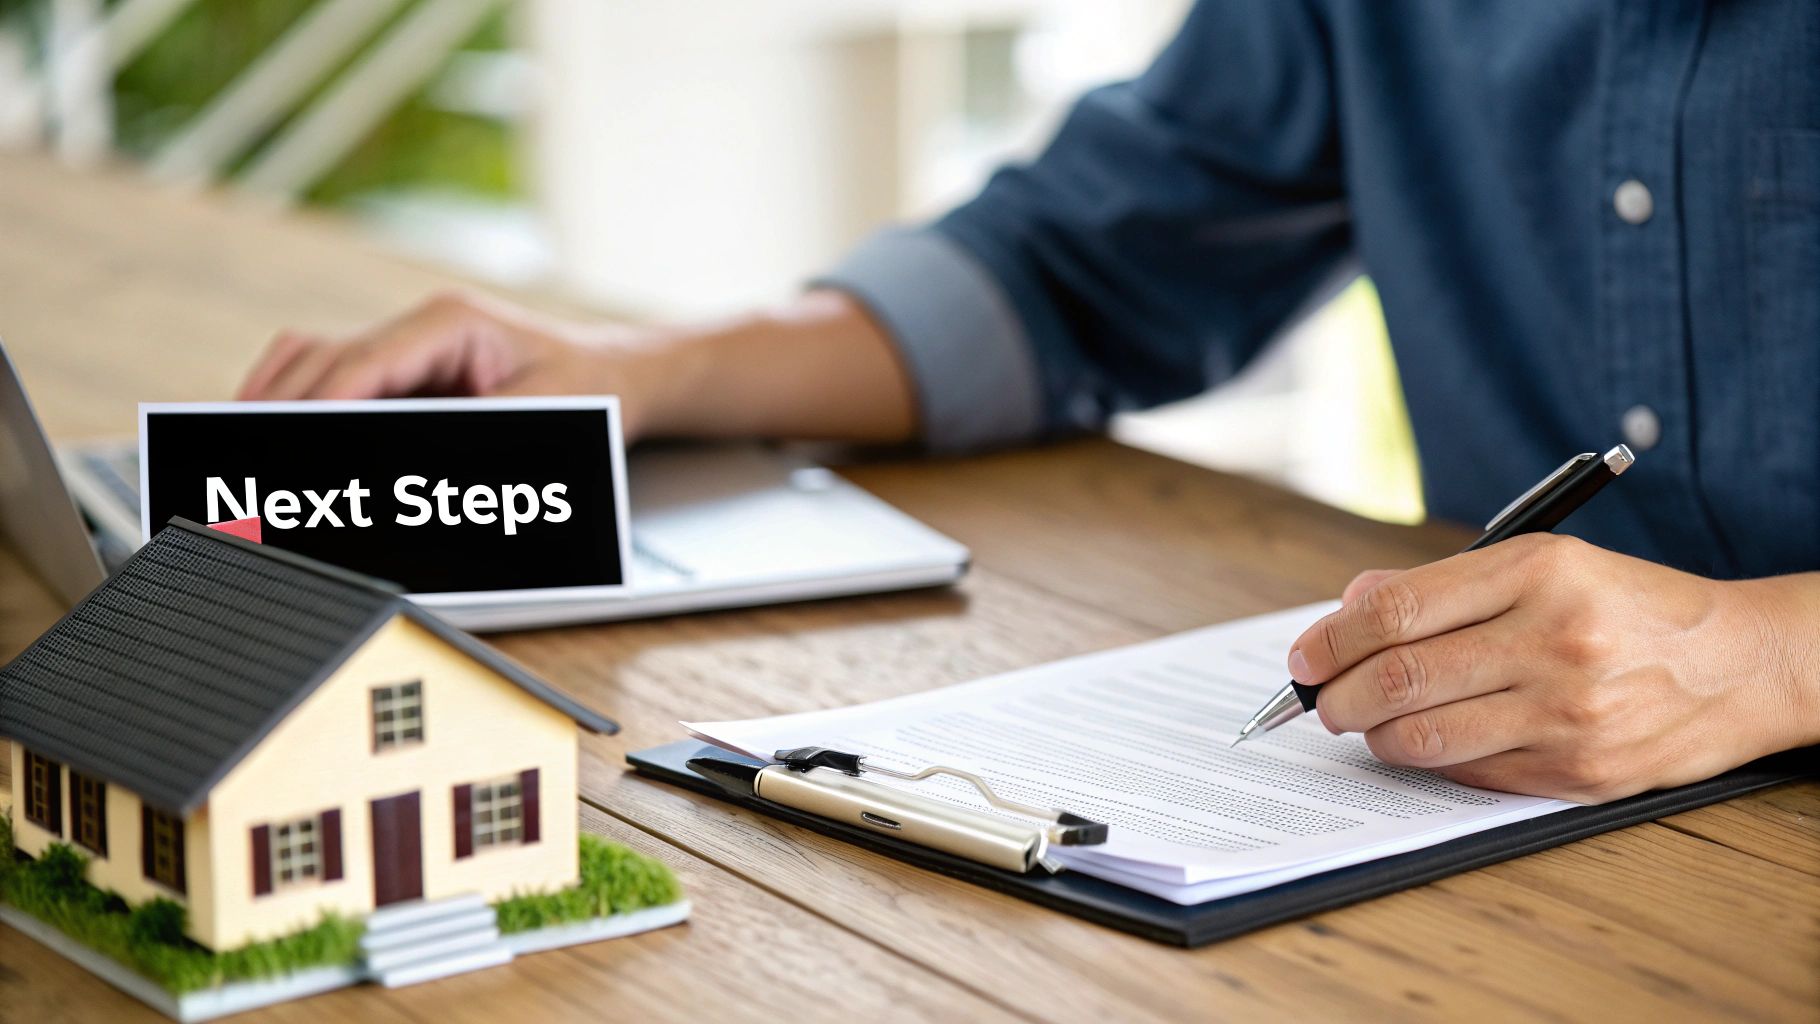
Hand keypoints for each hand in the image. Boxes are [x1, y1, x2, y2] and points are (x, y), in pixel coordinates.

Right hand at [238, 289, 685, 436]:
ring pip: (314, 359)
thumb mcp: (539, 420)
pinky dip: (301, 399)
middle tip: (242, 445)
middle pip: (324, 359)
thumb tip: (401, 463)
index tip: (282, 432)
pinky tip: (275, 429)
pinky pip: (334, 375)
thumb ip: (471, 440)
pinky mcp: (406, 370)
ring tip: (241, 439)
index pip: (364, 361)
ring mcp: (409, 344)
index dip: (317, 402)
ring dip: (277, 396)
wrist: (621, 378)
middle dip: (282, 404)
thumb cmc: (590, 393)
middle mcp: (421, 326)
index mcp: (451, 322)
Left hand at [1289, 534, 1819, 802]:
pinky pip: (1468, 772)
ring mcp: (1568, 713)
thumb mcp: (1543, 563)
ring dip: (1371, 733)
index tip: (1302, 655)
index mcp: (1537, 572)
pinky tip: (1423, 741)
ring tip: (1364, 720)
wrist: (1744, 664)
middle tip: (1317, 698)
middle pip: (1398, 678)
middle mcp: (1552, 640)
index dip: (1330, 639)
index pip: (1396, 611)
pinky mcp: (1579, 773)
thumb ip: (1441, 585)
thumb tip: (1347, 608)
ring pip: (1422, 737)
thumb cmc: (1626, 606)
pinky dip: (1427, 760)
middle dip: (1334, 694)